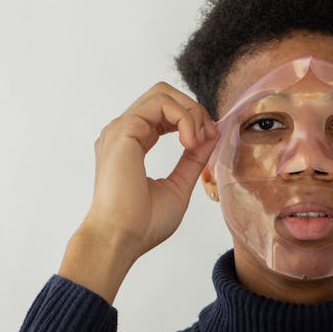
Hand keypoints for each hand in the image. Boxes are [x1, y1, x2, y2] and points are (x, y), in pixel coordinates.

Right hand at [84, 82, 219, 263]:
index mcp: (133, 145)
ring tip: (198, 141)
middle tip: (206, 138)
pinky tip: (189, 142)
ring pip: (163, 93)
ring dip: (191, 112)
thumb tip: (211, 135)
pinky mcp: (124, 130)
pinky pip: (160, 103)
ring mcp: (121, 129)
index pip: (164, 113)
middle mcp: (124, 133)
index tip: (207, 144)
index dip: (192, 121)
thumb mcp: (178, 186)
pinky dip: (184, 117)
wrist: (121, 238)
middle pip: (163, 95)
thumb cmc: (143, 224)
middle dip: (193, 110)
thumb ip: (192, 160)